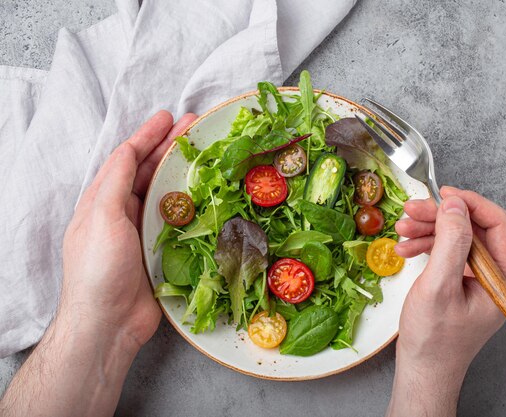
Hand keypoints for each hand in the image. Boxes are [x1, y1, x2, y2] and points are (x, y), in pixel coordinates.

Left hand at [60, 110, 197, 350]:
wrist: (109, 323)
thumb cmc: (99, 269)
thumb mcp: (101, 218)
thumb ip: (115, 182)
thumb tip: (129, 149)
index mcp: (103, 201)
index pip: (126, 159)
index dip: (147, 136)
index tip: (168, 118)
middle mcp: (123, 212)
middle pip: (149, 172)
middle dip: (170, 148)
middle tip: (195, 128)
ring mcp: (144, 232)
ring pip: (167, 194)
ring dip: (185, 173)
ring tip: (207, 154)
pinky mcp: (163, 251)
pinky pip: (181, 221)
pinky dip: (194, 205)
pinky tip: (210, 195)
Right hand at [387, 186, 505, 416]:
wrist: (423, 369)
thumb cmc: (434, 339)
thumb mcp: (439, 286)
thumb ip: (450, 242)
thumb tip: (455, 205)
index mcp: (505, 277)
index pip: (499, 223)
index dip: (471, 203)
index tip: (443, 194)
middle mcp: (498, 275)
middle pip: (474, 228)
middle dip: (441, 217)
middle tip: (411, 210)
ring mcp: (480, 279)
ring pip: (459, 238)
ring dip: (430, 230)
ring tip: (402, 229)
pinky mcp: (464, 282)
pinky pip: (449, 253)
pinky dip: (427, 246)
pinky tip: (406, 248)